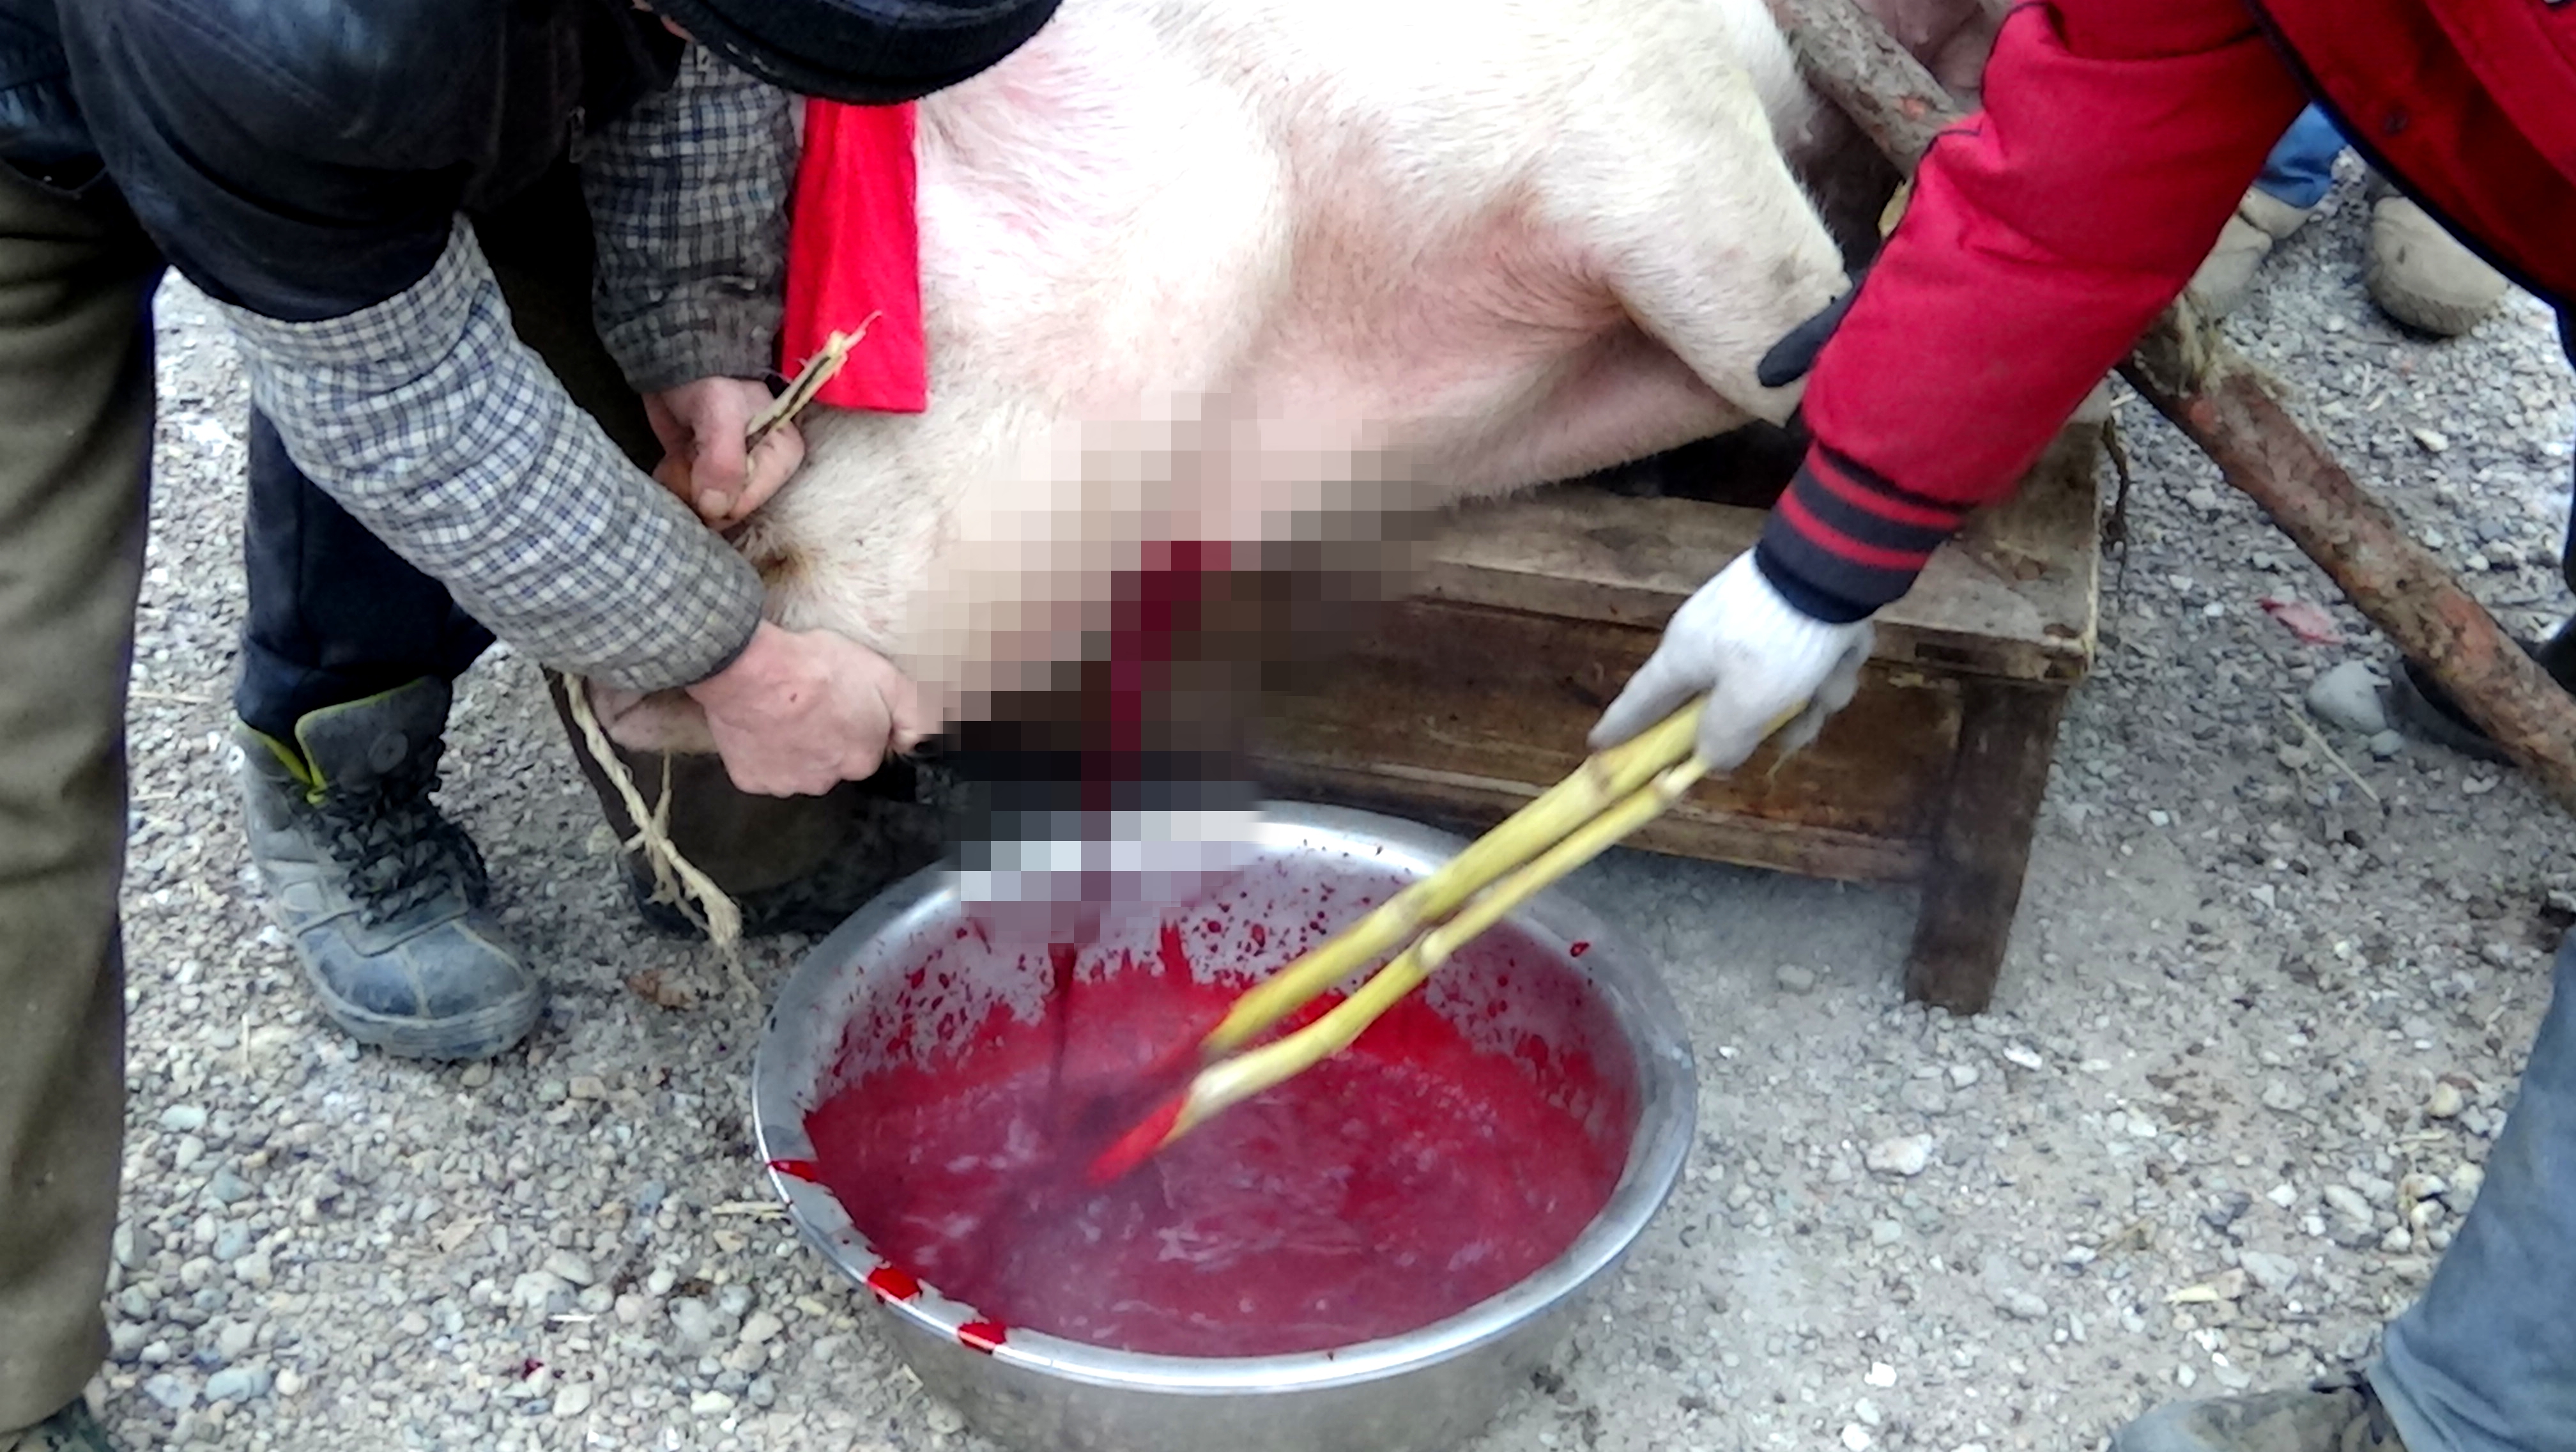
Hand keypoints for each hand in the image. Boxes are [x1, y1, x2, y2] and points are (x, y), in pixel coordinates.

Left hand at [642, 376, 804, 527]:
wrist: (678, 364)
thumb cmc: (710, 381)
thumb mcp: (721, 410)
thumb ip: (723, 460)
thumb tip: (716, 510)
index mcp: (784, 456)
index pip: (749, 502)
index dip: (717, 497)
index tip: (695, 473)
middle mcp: (765, 472)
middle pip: (727, 511)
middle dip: (697, 492)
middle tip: (684, 461)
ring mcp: (735, 477)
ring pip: (705, 509)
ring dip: (683, 488)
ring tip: (678, 460)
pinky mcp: (710, 476)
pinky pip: (690, 499)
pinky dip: (675, 485)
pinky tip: (673, 464)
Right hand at [684, 622, 939, 794]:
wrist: (753, 670)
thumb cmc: (818, 668)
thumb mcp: (885, 677)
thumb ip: (913, 713)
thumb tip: (924, 739)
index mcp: (861, 759)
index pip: (863, 749)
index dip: (852, 722)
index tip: (838, 701)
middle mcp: (827, 781)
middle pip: (829, 763)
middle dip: (823, 740)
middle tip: (809, 705)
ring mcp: (788, 783)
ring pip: (796, 768)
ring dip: (792, 747)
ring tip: (780, 712)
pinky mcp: (751, 780)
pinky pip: (760, 770)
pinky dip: (759, 752)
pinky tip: (758, 724)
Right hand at [1587, 551, 1872, 770]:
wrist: (1830, 564)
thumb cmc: (1775, 640)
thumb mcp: (1747, 702)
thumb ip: (1722, 739)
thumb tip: (1709, 760)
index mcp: (1683, 657)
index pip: (1641, 702)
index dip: (1622, 728)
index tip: (1599, 746)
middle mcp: (1709, 641)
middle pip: (1726, 706)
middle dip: (1767, 724)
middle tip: (1792, 733)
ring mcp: (1751, 624)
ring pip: (1775, 688)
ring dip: (1808, 697)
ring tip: (1829, 684)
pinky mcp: (1788, 612)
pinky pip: (1802, 661)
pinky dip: (1824, 666)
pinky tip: (1842, 654)